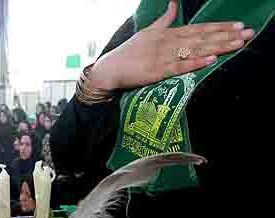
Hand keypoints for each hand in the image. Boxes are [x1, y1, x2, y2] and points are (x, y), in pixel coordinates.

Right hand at [90, 0, 254, 90]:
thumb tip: (173, 3)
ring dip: (217, 47)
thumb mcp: (147, 32)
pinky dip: (195, 62)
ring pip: (194, 50)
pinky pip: (179, 66)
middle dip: (225, 35)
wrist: (109, 69)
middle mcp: (167, 43)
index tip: (237, 25)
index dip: (218, 27)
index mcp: (167, 34)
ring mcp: (162, 57)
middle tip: (247, 33)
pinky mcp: (156, 72)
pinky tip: (210, 59)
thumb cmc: (128, 52)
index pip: (197, 28)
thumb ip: (164, 19)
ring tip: (236, 44)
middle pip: (201, 38)